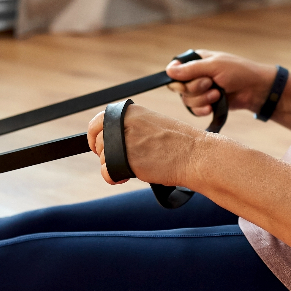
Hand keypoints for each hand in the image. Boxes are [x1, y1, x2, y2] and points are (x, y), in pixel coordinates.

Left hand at [87, 103, 206, 187]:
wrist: (196, 155)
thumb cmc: (179, 143)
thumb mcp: (152, 123)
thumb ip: (130, 127)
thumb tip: (109, 139)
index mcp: (131, 112)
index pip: (97, 121)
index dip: (94, 136)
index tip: (96, 145)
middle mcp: (125, 123)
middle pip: (100, 143)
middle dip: (107, 154)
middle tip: (122, 160)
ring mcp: (125, 141)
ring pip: (103, 158)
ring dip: (114, 166)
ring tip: (135, 167)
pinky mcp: (127, 160)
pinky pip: (107, 172)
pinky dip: (113, 178)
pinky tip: (126, 176)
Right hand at [164, 50, 277, 116]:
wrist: (256, 90)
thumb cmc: (239, 72)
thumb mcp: (214, 66)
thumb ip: (191, 70)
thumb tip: (168, 71)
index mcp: (196, 61)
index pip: (174, 69)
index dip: (176, 77)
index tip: (182, 81)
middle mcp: (196, 75)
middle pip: (179, 88)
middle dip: (195, 88)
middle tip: (211, 83)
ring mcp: (201, 90)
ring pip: (187, 100)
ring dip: (202, 99)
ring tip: (217, 94)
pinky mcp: (207, 103)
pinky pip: (195, 110)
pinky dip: (203, 110)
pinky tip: (212, 107)